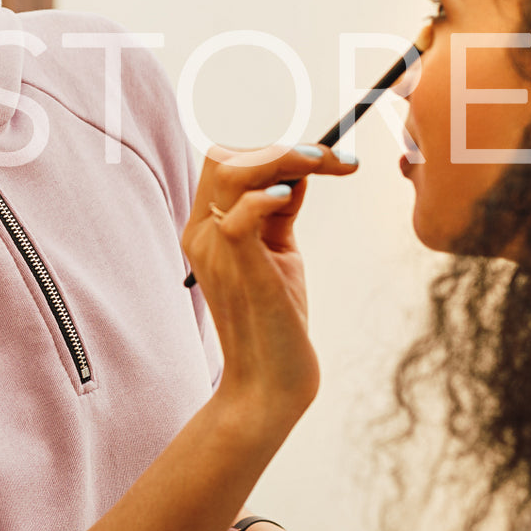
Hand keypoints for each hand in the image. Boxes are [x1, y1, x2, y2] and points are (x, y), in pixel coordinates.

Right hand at [180, 144, 357, 411]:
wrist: (270, 386)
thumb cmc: (278, 322)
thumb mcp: (279, 253)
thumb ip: (279, 211)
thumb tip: (297, 170)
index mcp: (207, 228)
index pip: (225, 160)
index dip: (269, 145)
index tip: (322, 152)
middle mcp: (201, 233)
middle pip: (223, 156)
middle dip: (279, 144)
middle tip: (329, 157)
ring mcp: (213, 249)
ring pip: (231, 172)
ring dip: (281, 157)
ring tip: (320, 162)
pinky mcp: (236, 268)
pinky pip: (238, 216)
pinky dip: (265, 196)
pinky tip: (292, 195)